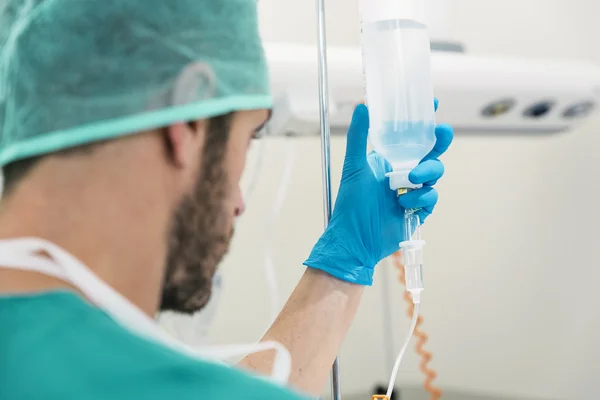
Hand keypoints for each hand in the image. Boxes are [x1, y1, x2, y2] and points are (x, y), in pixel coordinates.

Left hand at [304, 102, 452, 285]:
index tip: (434, 105)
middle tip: (441, 134)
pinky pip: (431, 197)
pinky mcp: (418, 210)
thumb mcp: (354, 167)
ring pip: (434, 173)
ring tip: (408, 181)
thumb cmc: (350, 204)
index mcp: (389, 160)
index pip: (411, 136)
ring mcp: (412, 191)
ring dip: (426, 173)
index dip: (424, 122)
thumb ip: (359, 136)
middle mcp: (402, 173)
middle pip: (431, 152)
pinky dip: (421, 197)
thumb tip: (362, 105)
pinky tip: (404, 204)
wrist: (355, 240)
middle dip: (439, 143)